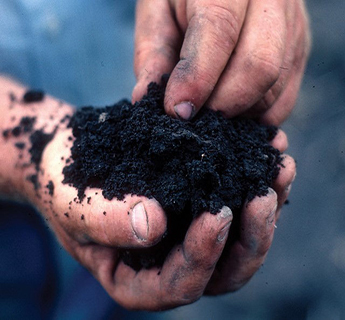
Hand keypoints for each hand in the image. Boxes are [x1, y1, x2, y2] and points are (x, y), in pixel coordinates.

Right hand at [34, 127, 292, 310]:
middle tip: (265, 195)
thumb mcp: (72, 203)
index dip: (202, 256)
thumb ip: (106, 219)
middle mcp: (171, 260)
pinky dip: (254, 174)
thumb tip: (153, 225)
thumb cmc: (63, 183)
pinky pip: (235, 196)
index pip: (178, 285)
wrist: (69, 155)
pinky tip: (268, 147)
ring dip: (266, 204)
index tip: (216, 214)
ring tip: (281, 166)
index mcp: (138, 277)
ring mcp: (189, 232)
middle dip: (251, 237)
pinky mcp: (198, 201)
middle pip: (224, 270)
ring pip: (240, 235)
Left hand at [132, 0, 310, 124]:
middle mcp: (271, 0)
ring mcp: (293, 27)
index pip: (219, 32)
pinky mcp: (300, 49)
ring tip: (211, 112)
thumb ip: (152, 53)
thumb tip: (143, 100)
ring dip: (239, 113)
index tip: (177, 112)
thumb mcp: (157, 11)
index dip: (197, 80)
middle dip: (223, 105)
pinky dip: (257, 117)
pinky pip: (285, 100)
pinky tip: (234, 112)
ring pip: (274, 89)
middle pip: (259, 66)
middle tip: (195, 119)